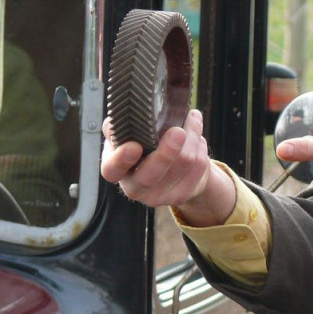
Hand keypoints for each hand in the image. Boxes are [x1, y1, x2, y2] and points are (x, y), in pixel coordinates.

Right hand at [100, 109, 234, 225]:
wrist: (171, 167)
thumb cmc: (144, 144)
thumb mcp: (128, 134)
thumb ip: (122, 125)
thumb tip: (122, 117)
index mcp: (116, 169)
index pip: (112, 169)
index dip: (121, 159)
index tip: (134, 146)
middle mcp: (134, 187)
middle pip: (150, 175)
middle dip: (166, 153)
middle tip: (177, 131)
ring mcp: (158, 196)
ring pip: (182, 164)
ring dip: (191, 136)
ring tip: (192, 119)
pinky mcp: (180, 196)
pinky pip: (198, 166)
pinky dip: (200, 145)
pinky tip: (196, 137)